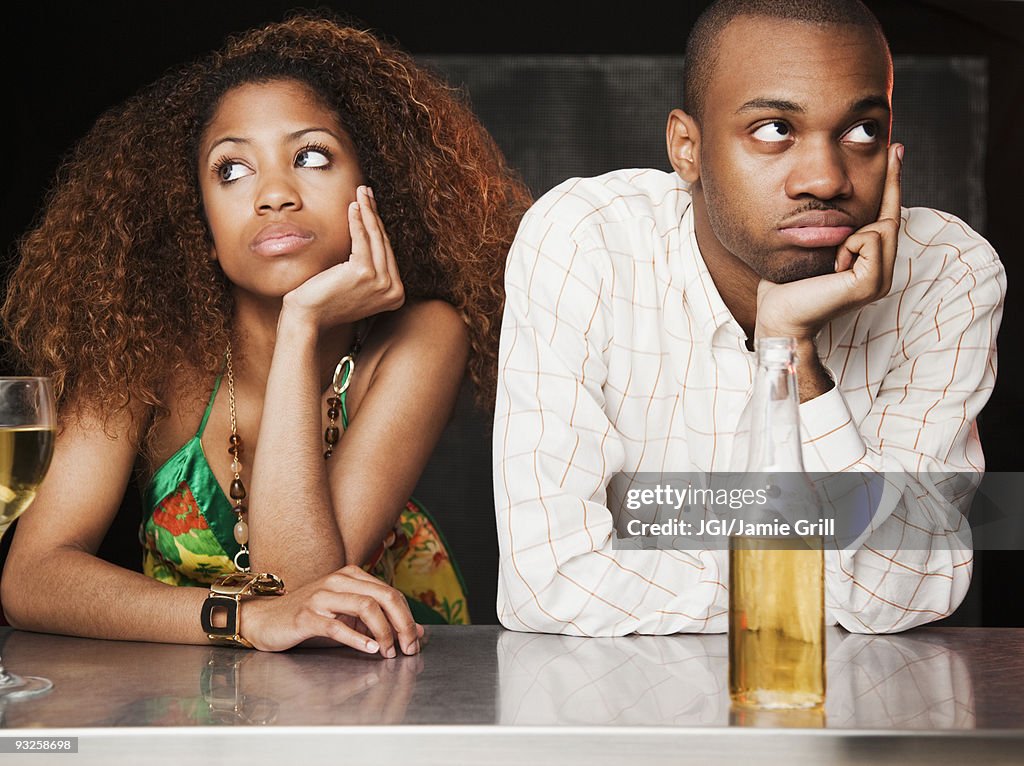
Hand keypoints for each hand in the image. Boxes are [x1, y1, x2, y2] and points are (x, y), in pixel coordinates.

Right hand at [243, 564, 423, 654]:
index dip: (408, 618)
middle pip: (385, 596)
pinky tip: (370, 649)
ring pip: (366, 607)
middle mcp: (338, 580)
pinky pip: (338, 626)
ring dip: (384, 632)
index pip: (391, 593)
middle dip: (403, 624)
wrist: (265, 619)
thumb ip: (380, 620)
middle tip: (409, 647)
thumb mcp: (348, 616)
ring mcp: (322, 596)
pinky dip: (358, 638)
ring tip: (389, 651)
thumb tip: (417, 632)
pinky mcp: (306, 616)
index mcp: (351, 575)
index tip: (415, 641)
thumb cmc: (309, 617)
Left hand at [282, 185, 404, 329]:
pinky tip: (353, 205)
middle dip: (374, 214)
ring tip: (361, 193)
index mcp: (395, 295)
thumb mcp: (355, 284)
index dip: (378, 226)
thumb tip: (372, 233)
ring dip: (367, 211)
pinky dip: (357, 219)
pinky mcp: (365, 273)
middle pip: (383, 243)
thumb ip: (369, 267)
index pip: (387, 253)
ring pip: (375, 238)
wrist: (307, 317)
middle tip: (367, 192)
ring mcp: (382, 283)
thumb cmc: (326, 301)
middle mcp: (394, 291)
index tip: (371, 206)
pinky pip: (362, 239)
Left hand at [754, 143, 903, 340]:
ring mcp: (881, 279)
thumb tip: (833, 190)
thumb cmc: (787, 282)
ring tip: (832, 264)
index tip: (896, 147)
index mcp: (871, 262)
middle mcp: (883, 271)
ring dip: (849, 238)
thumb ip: (834, 226)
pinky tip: (834, 269)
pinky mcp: (871, 283)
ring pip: (881, 227)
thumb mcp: (814, 243)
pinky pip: (869, 238)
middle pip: (889, 218)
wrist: (778, 315)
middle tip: (836, 256)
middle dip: (860, 226)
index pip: (889, 214)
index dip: (893, 181)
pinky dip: (848, 247)